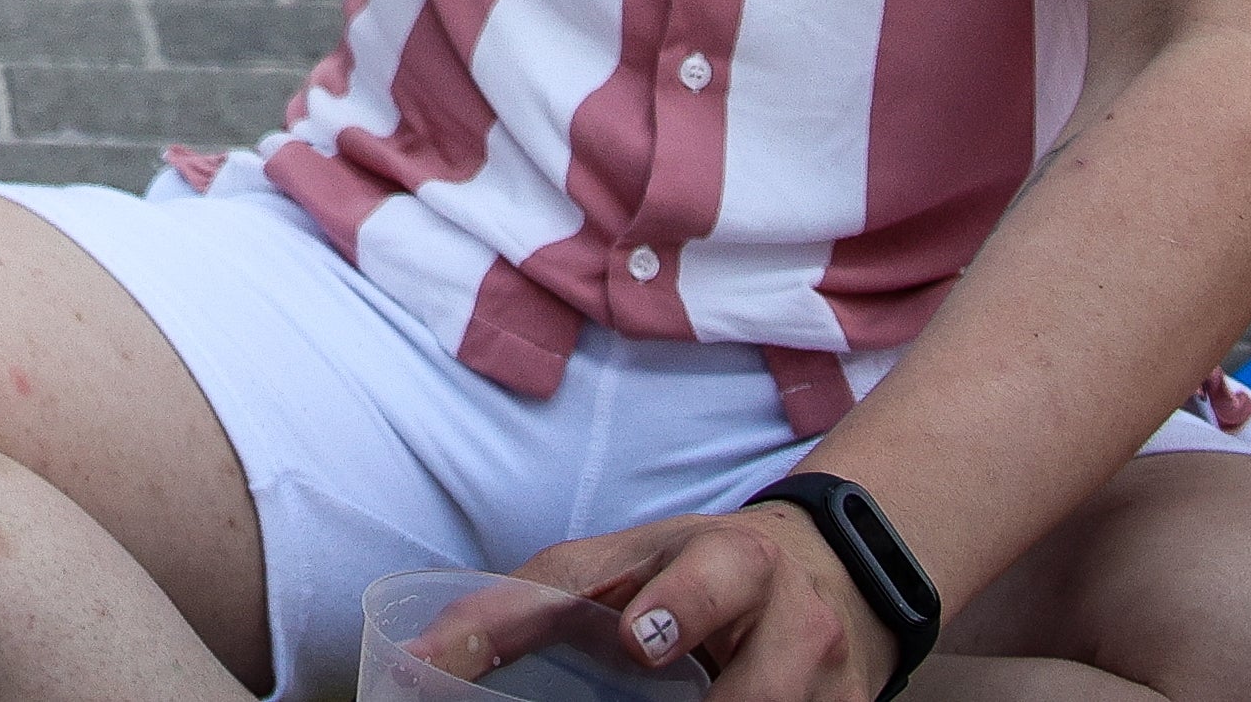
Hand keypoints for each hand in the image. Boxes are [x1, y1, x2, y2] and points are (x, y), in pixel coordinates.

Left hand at [522, 502, 895, 701]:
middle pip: (757, 693)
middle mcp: (797, 623)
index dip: (679, 609)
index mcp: (735, 561)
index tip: (640, 640)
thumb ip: (523, 607)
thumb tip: (420, 661)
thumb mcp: (617, 565)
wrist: (826, 573)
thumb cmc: (697, 570)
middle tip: (664, 685)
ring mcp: (830, 685)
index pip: (712, 582)